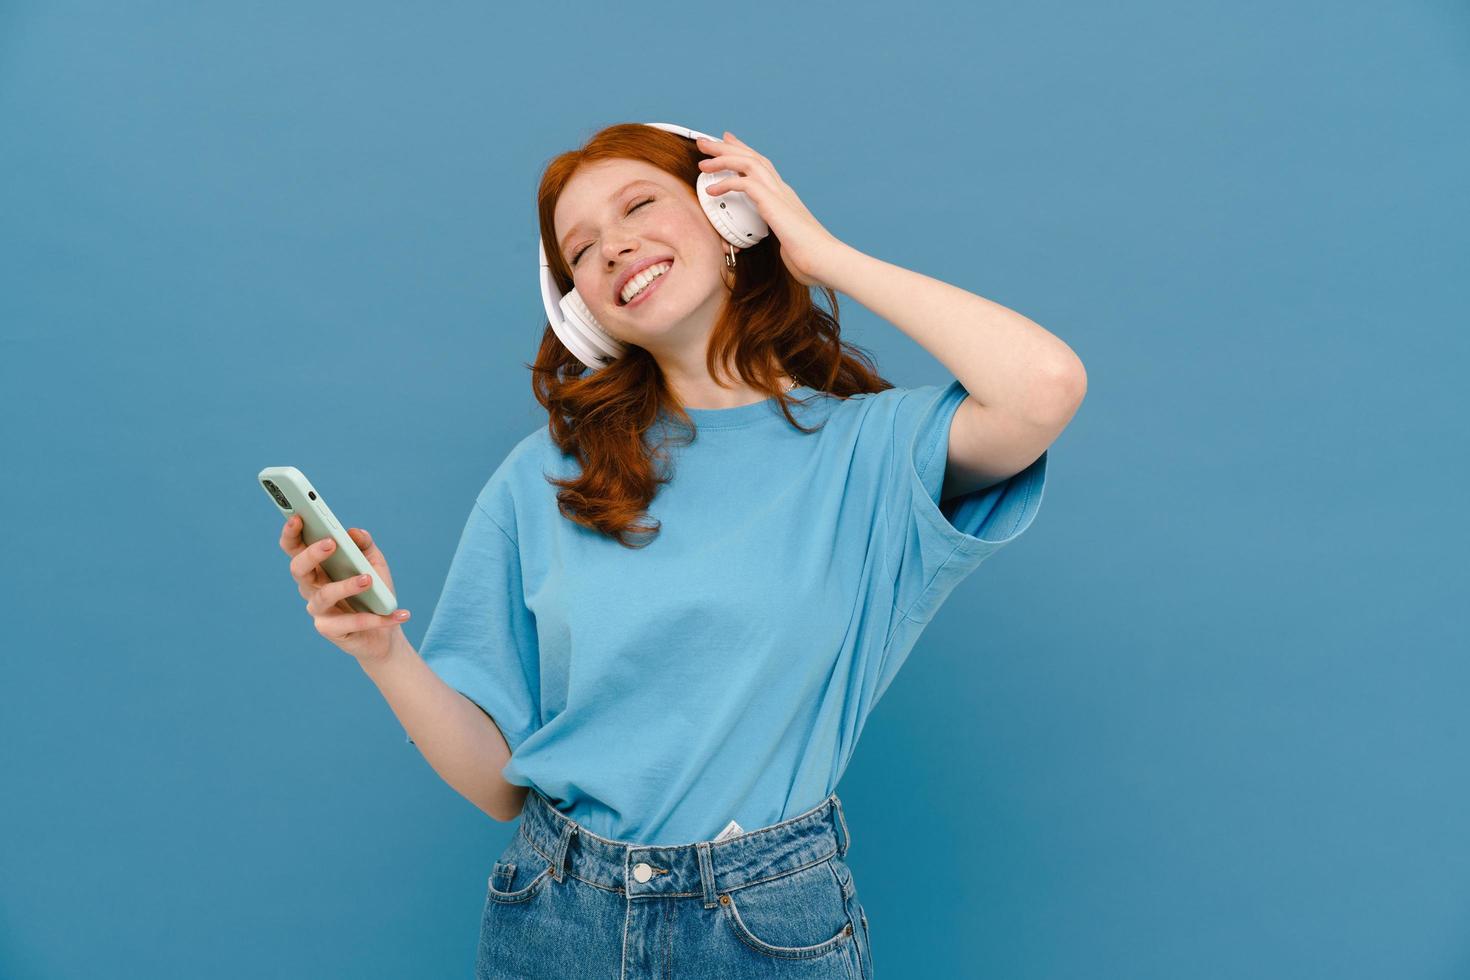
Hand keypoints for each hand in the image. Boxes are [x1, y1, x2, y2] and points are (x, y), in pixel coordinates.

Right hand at [281, 514, 408, 664]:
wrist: (383, 633)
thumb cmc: (374, 593)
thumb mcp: (375, 564)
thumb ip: (365, 545)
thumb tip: (354, 532)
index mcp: (318, 567)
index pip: (295, 548)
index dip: (291, 533)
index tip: (298, 516)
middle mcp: (311, 587)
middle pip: (298, 568)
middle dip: (312, 553)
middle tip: (332, 542)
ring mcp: (318, 610)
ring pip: (324, 595)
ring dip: (346, 585)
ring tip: (368, 579)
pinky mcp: (330, 630)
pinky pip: (351, 623)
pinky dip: (376, 619)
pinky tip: (399, 613)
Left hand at [696, 131, 844, 288]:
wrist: (825, 260)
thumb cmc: (808, 258)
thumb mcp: (783, 242)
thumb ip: (771, 235)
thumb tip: (760, 244)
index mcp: (783, 196)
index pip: (761, 165)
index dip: (742, 152)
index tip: (726, 142)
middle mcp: (781, 190)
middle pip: (752, 157)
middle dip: (726, 147)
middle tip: (705, 141)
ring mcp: (779, 194)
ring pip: (748, 163)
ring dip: (723, 157)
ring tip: (702, 159)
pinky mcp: (773, 204)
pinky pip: (745, 183)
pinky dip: (726, 183)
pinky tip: (712, 190)